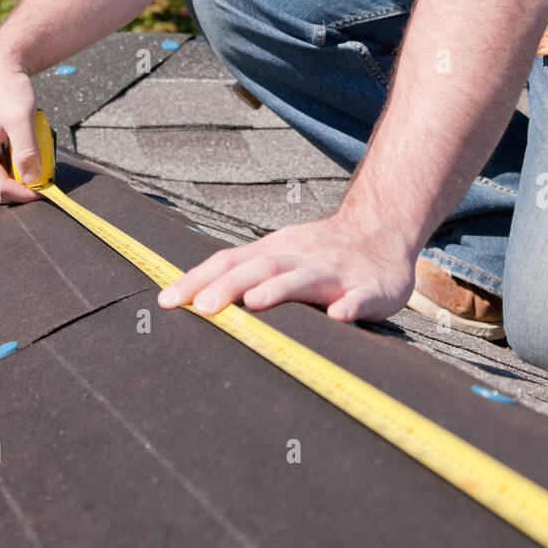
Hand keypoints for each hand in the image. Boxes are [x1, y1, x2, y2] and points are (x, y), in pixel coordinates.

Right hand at [0, 48, 42, 205]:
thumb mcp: (21, 120)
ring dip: (14, 180)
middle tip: (41, 183)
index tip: (45, 190)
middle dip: (17, 190)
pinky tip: (24, 157)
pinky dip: (9, 168)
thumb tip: (32, 180)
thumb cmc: (7, 89)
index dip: (23, 193)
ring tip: (35, 168)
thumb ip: (26, 152)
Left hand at [157, 212, 417, 322]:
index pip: (228, 263)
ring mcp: (335, 271)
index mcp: (274, 252)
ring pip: (304, 278)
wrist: (381, 231)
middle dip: (229, 286)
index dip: (197, 280)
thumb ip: (242, 274)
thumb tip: (191, 298)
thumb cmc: (318, 253)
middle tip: (201, 307)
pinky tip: (339, 316)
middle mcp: (299, 257)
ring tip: (255, 302)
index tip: (166, 301)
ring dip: (279, 288)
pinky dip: (349, 305)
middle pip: (260, 267)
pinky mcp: (369, 287)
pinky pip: (359, 297)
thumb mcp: (278, 255)